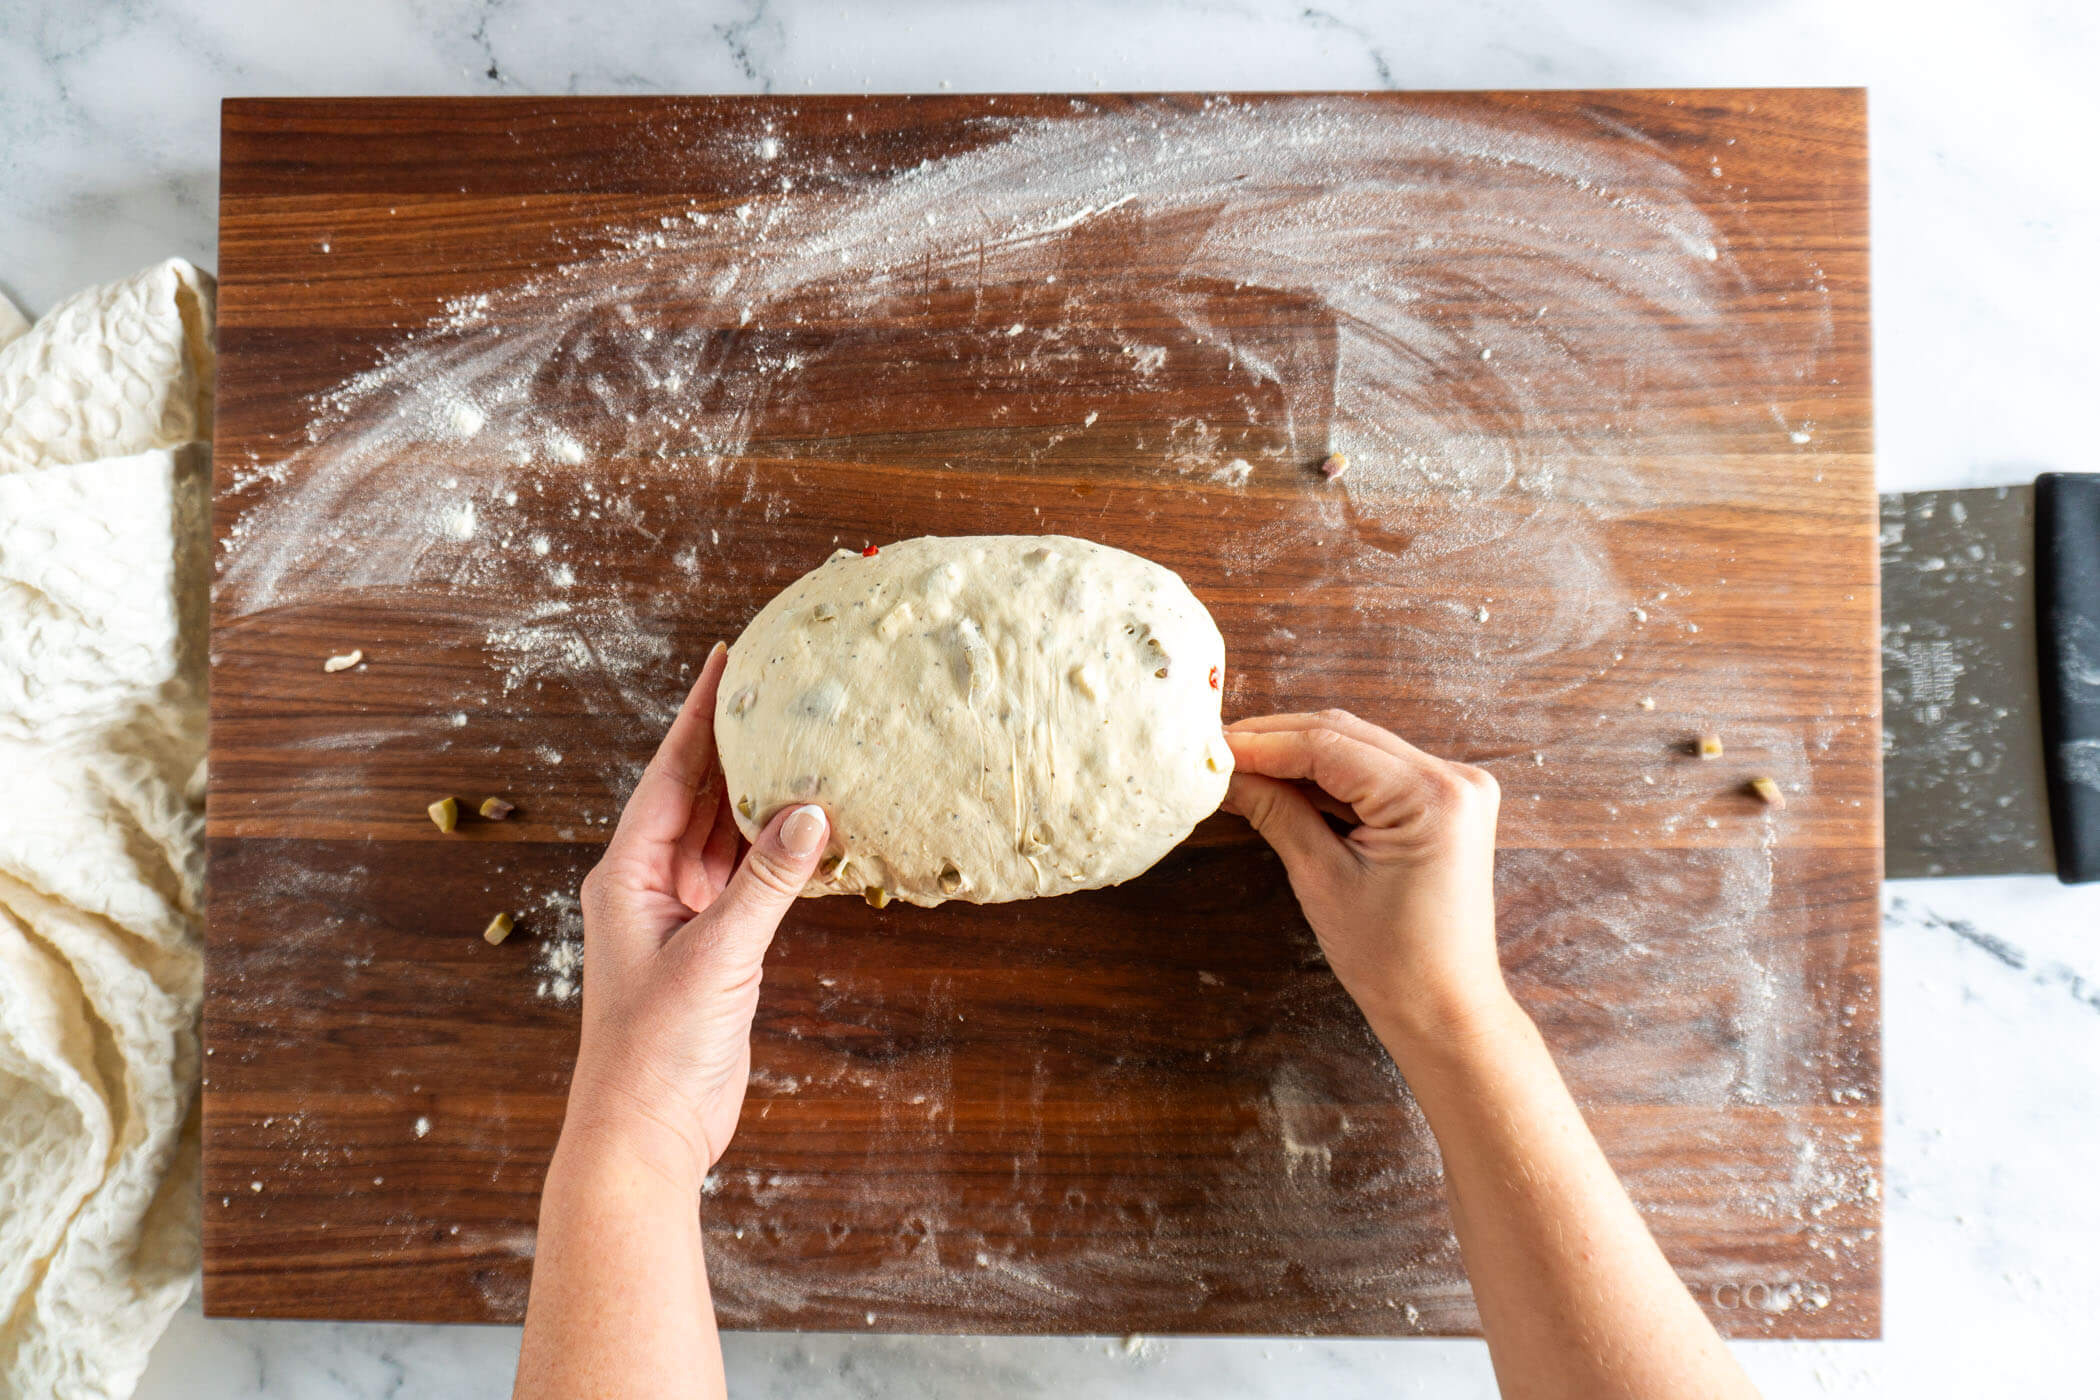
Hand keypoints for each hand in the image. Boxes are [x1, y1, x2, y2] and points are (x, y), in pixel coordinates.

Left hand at [562, 642, 829, 1188]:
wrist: (643, 1138)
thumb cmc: (654, 1052)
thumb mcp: (716, 958)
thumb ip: (766, 884)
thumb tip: (812, 811)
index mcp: (627, 874)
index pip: (669, 773)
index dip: (700, 714)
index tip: (727, 658)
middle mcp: (649, 885)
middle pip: (698, 794)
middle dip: (736, 741)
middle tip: (778, 685)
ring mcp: (681, 916)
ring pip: (726, 836)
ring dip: (762, 795)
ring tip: (805, 740)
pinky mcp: (713, 949)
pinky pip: (749, 880)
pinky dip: (780, 853)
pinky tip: (814, 826)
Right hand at [1223, 710, 1507, 1057]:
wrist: (1445, 1008)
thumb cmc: (1392, 960)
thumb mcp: (1322, 879)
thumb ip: (1276, 811)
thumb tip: (1227, 773)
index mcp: (1432, 795)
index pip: (1329, 744)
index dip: (1263, 743)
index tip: (1212, 746)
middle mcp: (1453, 778)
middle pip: (1345, 735)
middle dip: (1277, 741)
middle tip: (1217, 751)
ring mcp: (1454, 789)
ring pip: (1358, 748)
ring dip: (1299, 755)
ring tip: (1240, 765)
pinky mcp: (1445, 804)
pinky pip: (1376, 773)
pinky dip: (1329, 777)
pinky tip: (1282, 781)